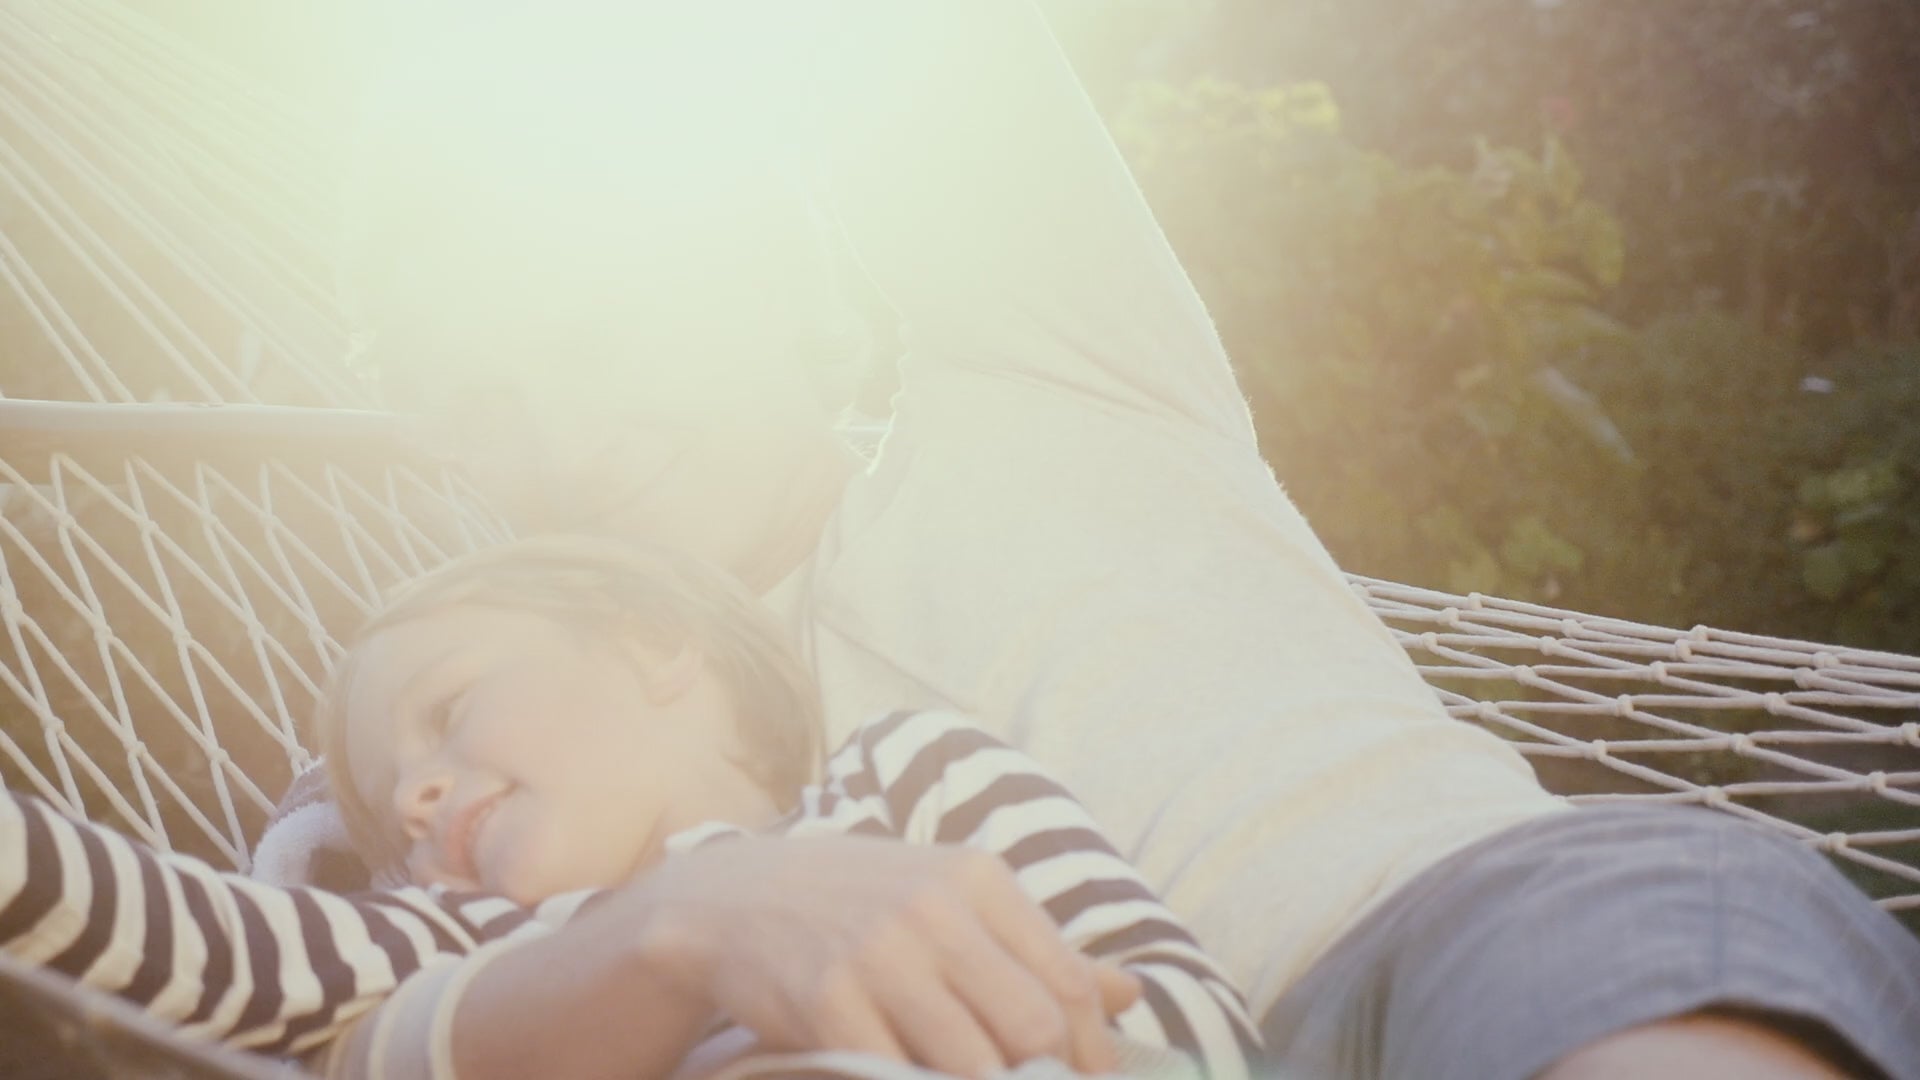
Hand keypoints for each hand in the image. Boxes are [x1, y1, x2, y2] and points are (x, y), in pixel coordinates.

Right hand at [616, 835, 1132, 1078]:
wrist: (734, 899)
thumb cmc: (861, 903)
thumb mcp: (951, 899)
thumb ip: (1039, 947)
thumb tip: (1131, 993)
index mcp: (977, 879)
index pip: (1068, 982)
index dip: (1092, 1051)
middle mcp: (934, 910)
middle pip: (1034, 1027)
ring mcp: (878, 956)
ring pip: (975, 1064)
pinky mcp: (828, 1003)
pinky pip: (898, 1077)